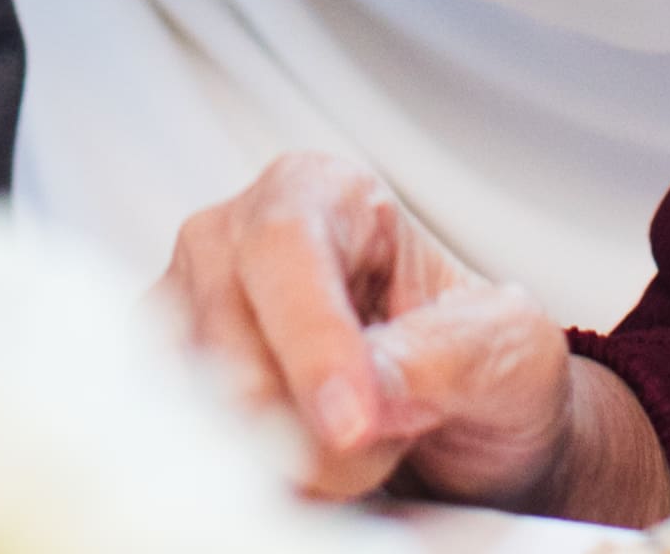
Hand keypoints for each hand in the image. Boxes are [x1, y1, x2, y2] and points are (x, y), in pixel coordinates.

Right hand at [161, 155, 649, 514]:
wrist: (463, 436)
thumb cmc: (479, 369)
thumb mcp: (506, 349)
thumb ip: (443, 356)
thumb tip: (367, 394)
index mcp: (322, 192)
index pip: (287, 248)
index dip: (312, 342)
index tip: (354, 428)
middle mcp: (234, 239)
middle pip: (227, 337)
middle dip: (305, 423)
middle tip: (379, 450)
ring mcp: (186, 315)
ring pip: (192, 401)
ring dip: (279, 457)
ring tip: (355, 460)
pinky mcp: (163, 390)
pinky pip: (174, 443)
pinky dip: (242, 478)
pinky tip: (296, 478)